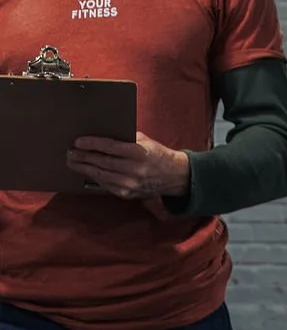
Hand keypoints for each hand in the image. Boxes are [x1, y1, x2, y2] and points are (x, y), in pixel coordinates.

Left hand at [67, 130, 190, 199]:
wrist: (173, 175)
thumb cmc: (156, 153)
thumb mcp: (144, 141)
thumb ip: (125, 138)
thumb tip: (102, 134)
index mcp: (139, 153)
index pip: (110, 147)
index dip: (92, 144)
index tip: (78, 141)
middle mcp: (134, 170)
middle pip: (102, 162)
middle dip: (83, 157)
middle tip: (70, 152)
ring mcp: (129, 184)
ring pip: (100, 175)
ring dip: (84, 168)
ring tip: (73, 161)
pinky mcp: (126, 194)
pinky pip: (105, 185)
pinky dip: (94, 177)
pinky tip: (86, 171)